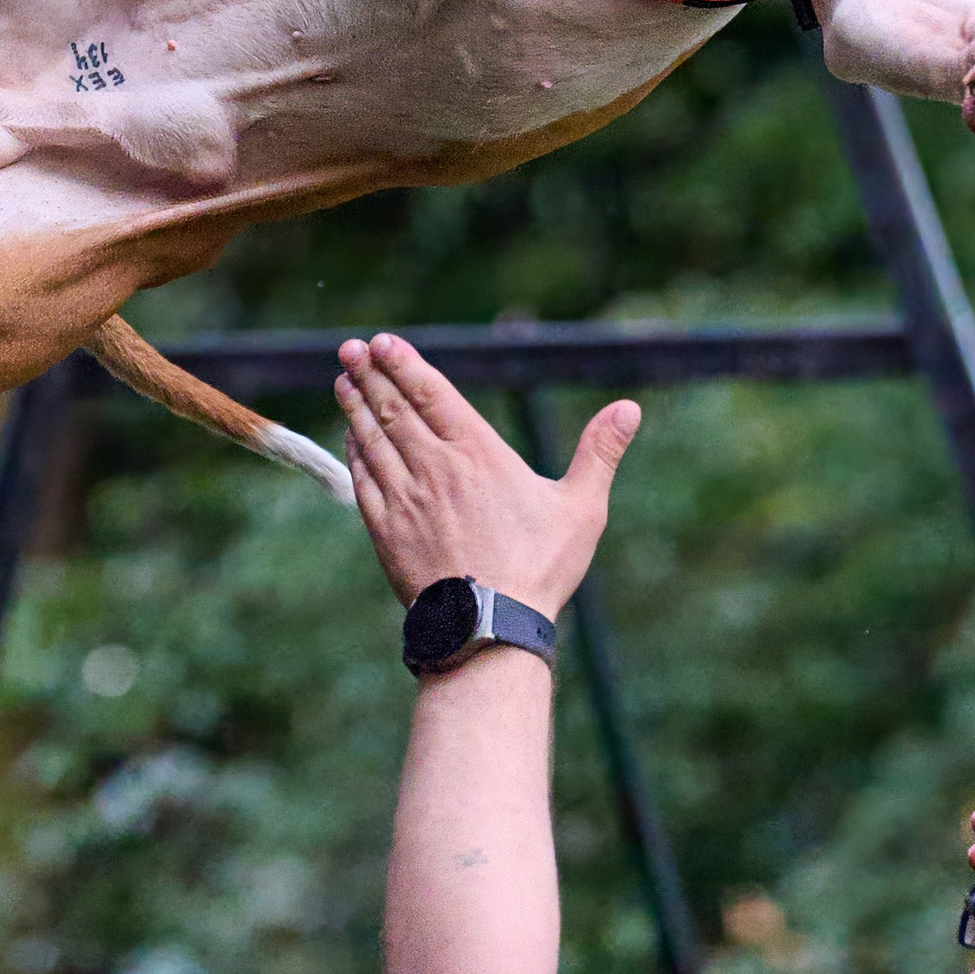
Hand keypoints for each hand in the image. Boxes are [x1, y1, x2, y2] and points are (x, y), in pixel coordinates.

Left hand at [335, 333, 639, 616]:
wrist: (488, 631)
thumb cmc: (540, 569)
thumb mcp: (582, 507)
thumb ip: (600, 452)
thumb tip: (631, 408)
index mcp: (478, 453)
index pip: (432, 393)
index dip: (406, 364)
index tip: (383, 342)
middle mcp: (435, 467)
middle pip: (395, 407)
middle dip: (371, 374)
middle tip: (350, 349)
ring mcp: (405, 498)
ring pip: (373, 439)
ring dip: (356, 406)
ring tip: (344, 381)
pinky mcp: (385, 530)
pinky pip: (363, 480)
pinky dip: (355, 453)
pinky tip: (351, 439)